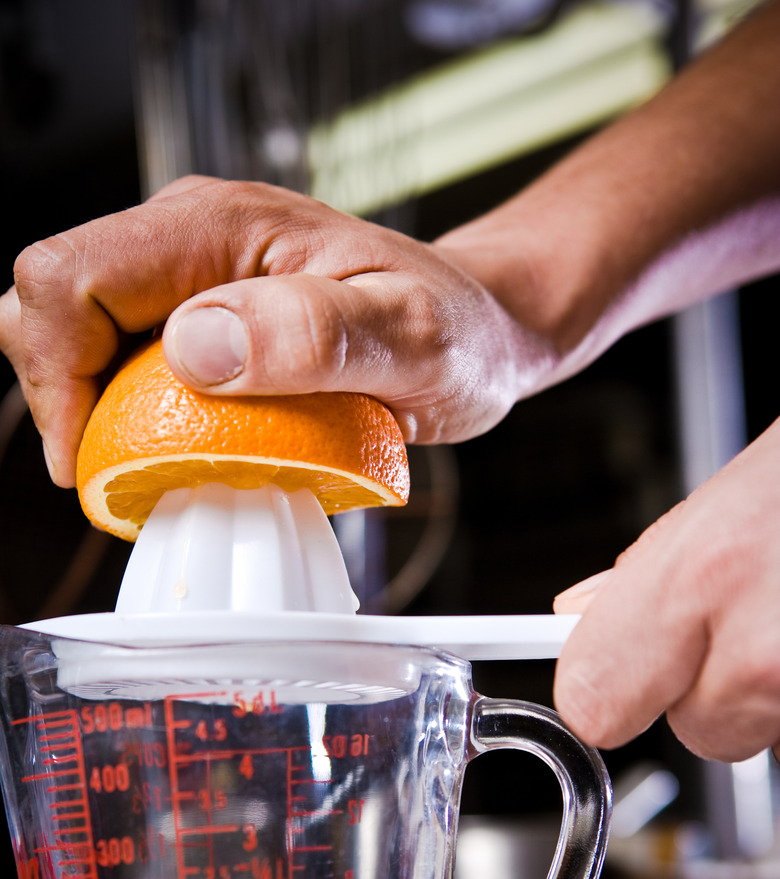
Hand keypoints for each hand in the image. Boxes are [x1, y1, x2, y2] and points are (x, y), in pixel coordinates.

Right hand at [0, 176, 556, 486]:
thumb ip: (314, 335)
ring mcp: (192, 273)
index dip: (55, 373)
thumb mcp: (412, 339)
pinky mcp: (202, 310)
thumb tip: (195, 348)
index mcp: (221, 226)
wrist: (480, 330)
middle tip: (118, 470)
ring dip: (94, 407)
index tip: (91, 463)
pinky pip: (123, 356)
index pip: (70, 278)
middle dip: (62, 392)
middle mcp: (192, 236)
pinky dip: (127, 411)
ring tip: (156, 465)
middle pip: (53, 300)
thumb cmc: (459, 333)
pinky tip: (181, 448)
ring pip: (78, 331)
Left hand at [553, 418, 779, 762]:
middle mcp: (764, 652)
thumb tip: (582, 618)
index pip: (594, 702)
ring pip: (765, 734)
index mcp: (703, 577)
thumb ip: (648, 571)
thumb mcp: (734, 494)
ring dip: (778, 691)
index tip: (619, 674)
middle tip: (760, 616)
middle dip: (717, 687)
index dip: (609, 687)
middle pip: (696, 732)